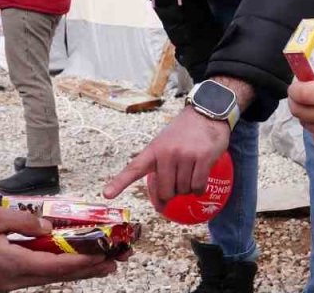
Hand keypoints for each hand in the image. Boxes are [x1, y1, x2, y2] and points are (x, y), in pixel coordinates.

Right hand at [0, 205, 117, 291]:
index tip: (104, 255)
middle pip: (58, 276)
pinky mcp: (0, 284)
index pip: (57, 264)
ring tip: (97, 266)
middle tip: (113, 263)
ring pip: (48, 279)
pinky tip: (63, 266)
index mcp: (12, 263)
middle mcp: (13, 280)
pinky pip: (34, 278)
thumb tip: (49, 225)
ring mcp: (6, 285)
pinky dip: (54, 271)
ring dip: (73, 272)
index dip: (83, 260)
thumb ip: (23, 221)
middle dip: (87, 270)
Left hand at [103, 106, 230, 205]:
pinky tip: (199, 180)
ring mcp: (185, 155)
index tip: (107, 195)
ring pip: (183, 190)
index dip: (119, 183)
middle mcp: (167, 153)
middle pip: (165, 191)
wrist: (206, 112)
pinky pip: (198, 186)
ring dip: (187, 189)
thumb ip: (160, 168)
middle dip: (171, 194)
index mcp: (153, 150)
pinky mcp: (203, 157)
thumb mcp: (165, 144)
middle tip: (176, 184)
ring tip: (190, 172)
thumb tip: (161, 201)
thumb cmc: (184, 133)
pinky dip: (199, 189)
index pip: (134, 168)